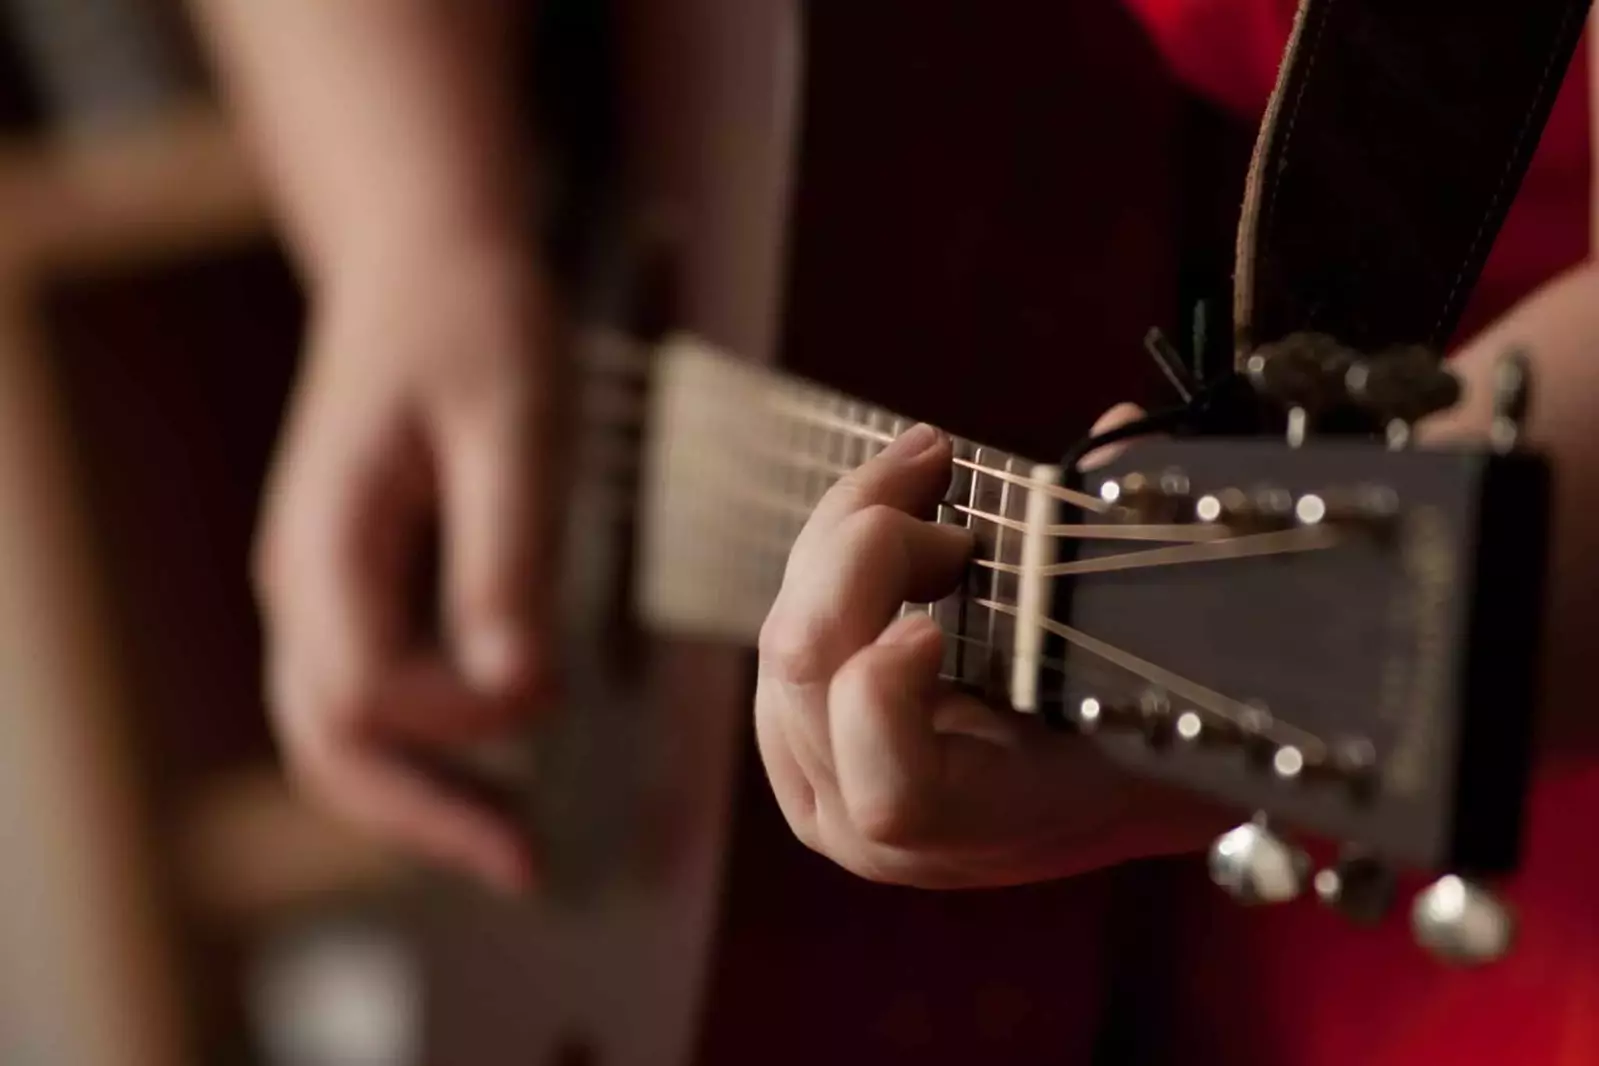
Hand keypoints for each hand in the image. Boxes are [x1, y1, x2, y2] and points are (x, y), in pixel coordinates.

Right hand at [254, 244, 557, 893]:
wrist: (424, 260)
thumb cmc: (476, 325)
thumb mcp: (513, 427)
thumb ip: (508, 558)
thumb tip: (520, 694)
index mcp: (329, 541)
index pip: (359, 692)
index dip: (453, 723)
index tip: (549, 692)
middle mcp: (305, 578)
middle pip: (328, 742)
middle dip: (426, 814)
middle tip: (527, 869)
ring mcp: (321, 583)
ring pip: (339, 731)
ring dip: (420, 796)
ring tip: (513, 847)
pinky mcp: (355, 580)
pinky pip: (367, 691)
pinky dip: (423, 747)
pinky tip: (493, 768)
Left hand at [754, 420, 1216, 888]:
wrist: (1097, 782)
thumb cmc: (1130, 722)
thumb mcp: (1136, 662)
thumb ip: (1117, 562)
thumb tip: (1112, 425)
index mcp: (966, 826)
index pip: (890, 792)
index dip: (889, 692)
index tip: (937, 618)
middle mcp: (864, 818)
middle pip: (803, 666)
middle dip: (870, 543)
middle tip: (942, 478)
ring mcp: (810, 775)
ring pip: (784, 629)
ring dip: (850, 529)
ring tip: (925, 476)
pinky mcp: (787, 728)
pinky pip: (782, 620)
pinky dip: (830, 548)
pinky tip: (889, 505)